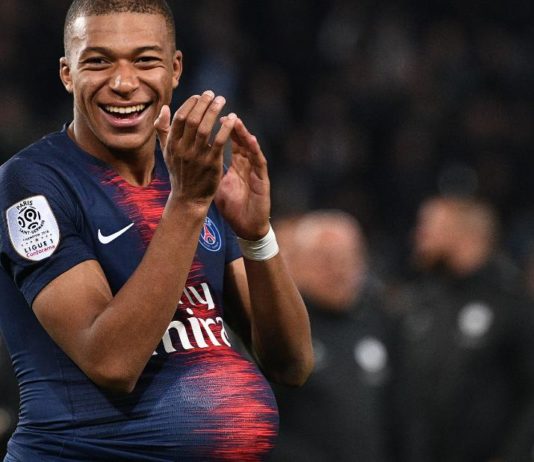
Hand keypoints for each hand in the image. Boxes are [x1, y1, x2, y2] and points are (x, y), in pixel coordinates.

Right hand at [154, 91, 236, 205]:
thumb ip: (162, 130)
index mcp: (172, 144)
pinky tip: (232, 118)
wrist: (188, 199)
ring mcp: (197, 156)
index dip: (190, 104)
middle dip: (203, 104)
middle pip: (193, 120)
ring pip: (206, 128)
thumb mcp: (166, 152)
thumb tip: (163, 108)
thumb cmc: (179, 172)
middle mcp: (183, 149)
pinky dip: (225, 128)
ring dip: (214, 111)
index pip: (180, 117)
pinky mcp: (211, 164)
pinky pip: (219, 141)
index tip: (200, 96)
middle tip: (213, 94)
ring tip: (222, 101)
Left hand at [214, 117, 270, 239]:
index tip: (208, 116)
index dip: (220, 128)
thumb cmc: (233, 207)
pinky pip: (259, 162)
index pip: (228, 141)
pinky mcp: (262, 180)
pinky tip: (251, 140)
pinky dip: (256, 151)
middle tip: (221, 109)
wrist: (247, 226)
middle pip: (239, 140)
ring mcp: (255, 171)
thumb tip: (193, 159)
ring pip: (250, 147)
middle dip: (230, 124)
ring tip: (236, 120)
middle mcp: (247, 164)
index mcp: (236, 165)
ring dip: (243, 133)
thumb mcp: (217, 185)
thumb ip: (209, 170)